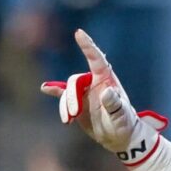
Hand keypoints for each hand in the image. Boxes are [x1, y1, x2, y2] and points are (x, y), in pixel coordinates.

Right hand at [41, 29, 167, 165]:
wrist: (119, 137)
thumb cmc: (125, 125)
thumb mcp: (121, 117)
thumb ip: (115, 105)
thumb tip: (107, 91)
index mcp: (108, 81)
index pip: (97, 60)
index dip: (88, 46)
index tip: (79, 33)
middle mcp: (95, 83)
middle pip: (75, 80)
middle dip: (70, 96)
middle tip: (73, 114)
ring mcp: (85, 92)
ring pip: (67, 91)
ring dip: (65, 105)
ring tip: (68, 120)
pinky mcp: (77, 102)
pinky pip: (62, 94)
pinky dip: (54, 91)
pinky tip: (45, 89)